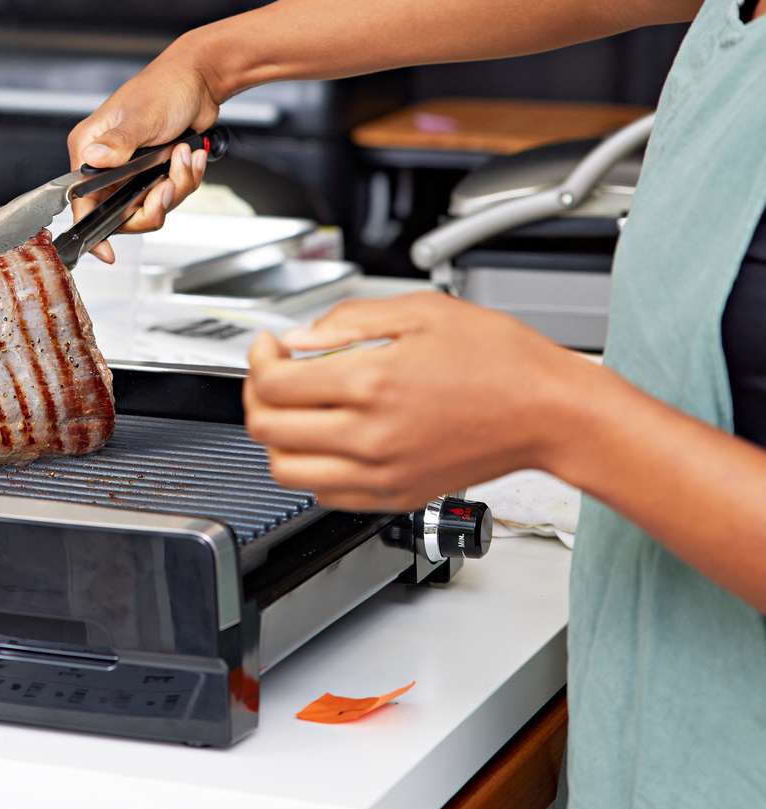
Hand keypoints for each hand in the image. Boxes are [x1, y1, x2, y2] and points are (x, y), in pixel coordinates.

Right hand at [65, 35, 223, 261]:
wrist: (201, 79)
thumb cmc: (166, 87)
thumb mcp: (142, 116)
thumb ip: (119, 144)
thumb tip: (93, 160)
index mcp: (90, 149)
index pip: (82, 202)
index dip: (94, 230)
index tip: (106, 254)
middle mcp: (107, 163)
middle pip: (121, 212)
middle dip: (153, 204)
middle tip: (168, 185)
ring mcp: (132, 170)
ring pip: (151, 206)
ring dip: (176, 185)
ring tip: (184, 156)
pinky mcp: (155, 172)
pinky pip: (170, 194)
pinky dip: (186, 177)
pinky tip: (191, 153)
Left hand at [242, 293, 583, 508]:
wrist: (550, 413)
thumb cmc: (501, 361)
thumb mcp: (422, 311)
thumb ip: (348, 321)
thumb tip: (298, 338)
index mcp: (373, 382)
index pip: (274, 384)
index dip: (259, 359)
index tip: (270, 347)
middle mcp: (370, 436)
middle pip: (268, 428)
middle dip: (258, 394)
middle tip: (273, 374)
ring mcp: (381, 473)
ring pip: (286, 471)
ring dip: (276, 438)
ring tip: (293, 411)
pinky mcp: (394, 497)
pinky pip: (324, 495)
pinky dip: (309, 469)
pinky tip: (325, 440)